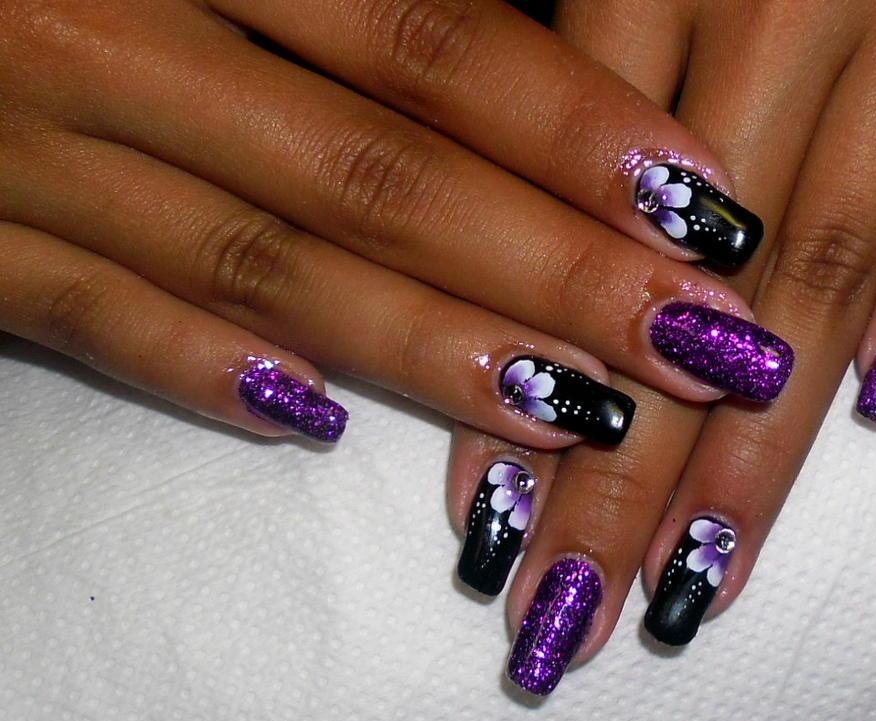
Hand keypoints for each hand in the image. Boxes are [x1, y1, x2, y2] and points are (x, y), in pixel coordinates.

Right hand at [0, 0, 781, 447]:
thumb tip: (530, 35)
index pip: (426, 41)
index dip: (574, 129)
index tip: (704, 207)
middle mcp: (119, 35)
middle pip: (374, 174)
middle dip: (548, 270)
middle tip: (691, 343)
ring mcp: (27, 146)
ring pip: (261, 265)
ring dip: (425, 346)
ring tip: (573, 412)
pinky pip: (85, 316)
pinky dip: (199, 368)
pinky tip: (314, 422)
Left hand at [449, 0, 875, 694]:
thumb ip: (548, 57)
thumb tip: (484, 211)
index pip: (568, 232)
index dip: (529, 388)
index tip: (485, 527)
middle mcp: (784, 8)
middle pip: (689, 303)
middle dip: (627, 481)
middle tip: (567, 615)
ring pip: (824, 279)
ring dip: (759, 453)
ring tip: (695, 585)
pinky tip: (871, 405)